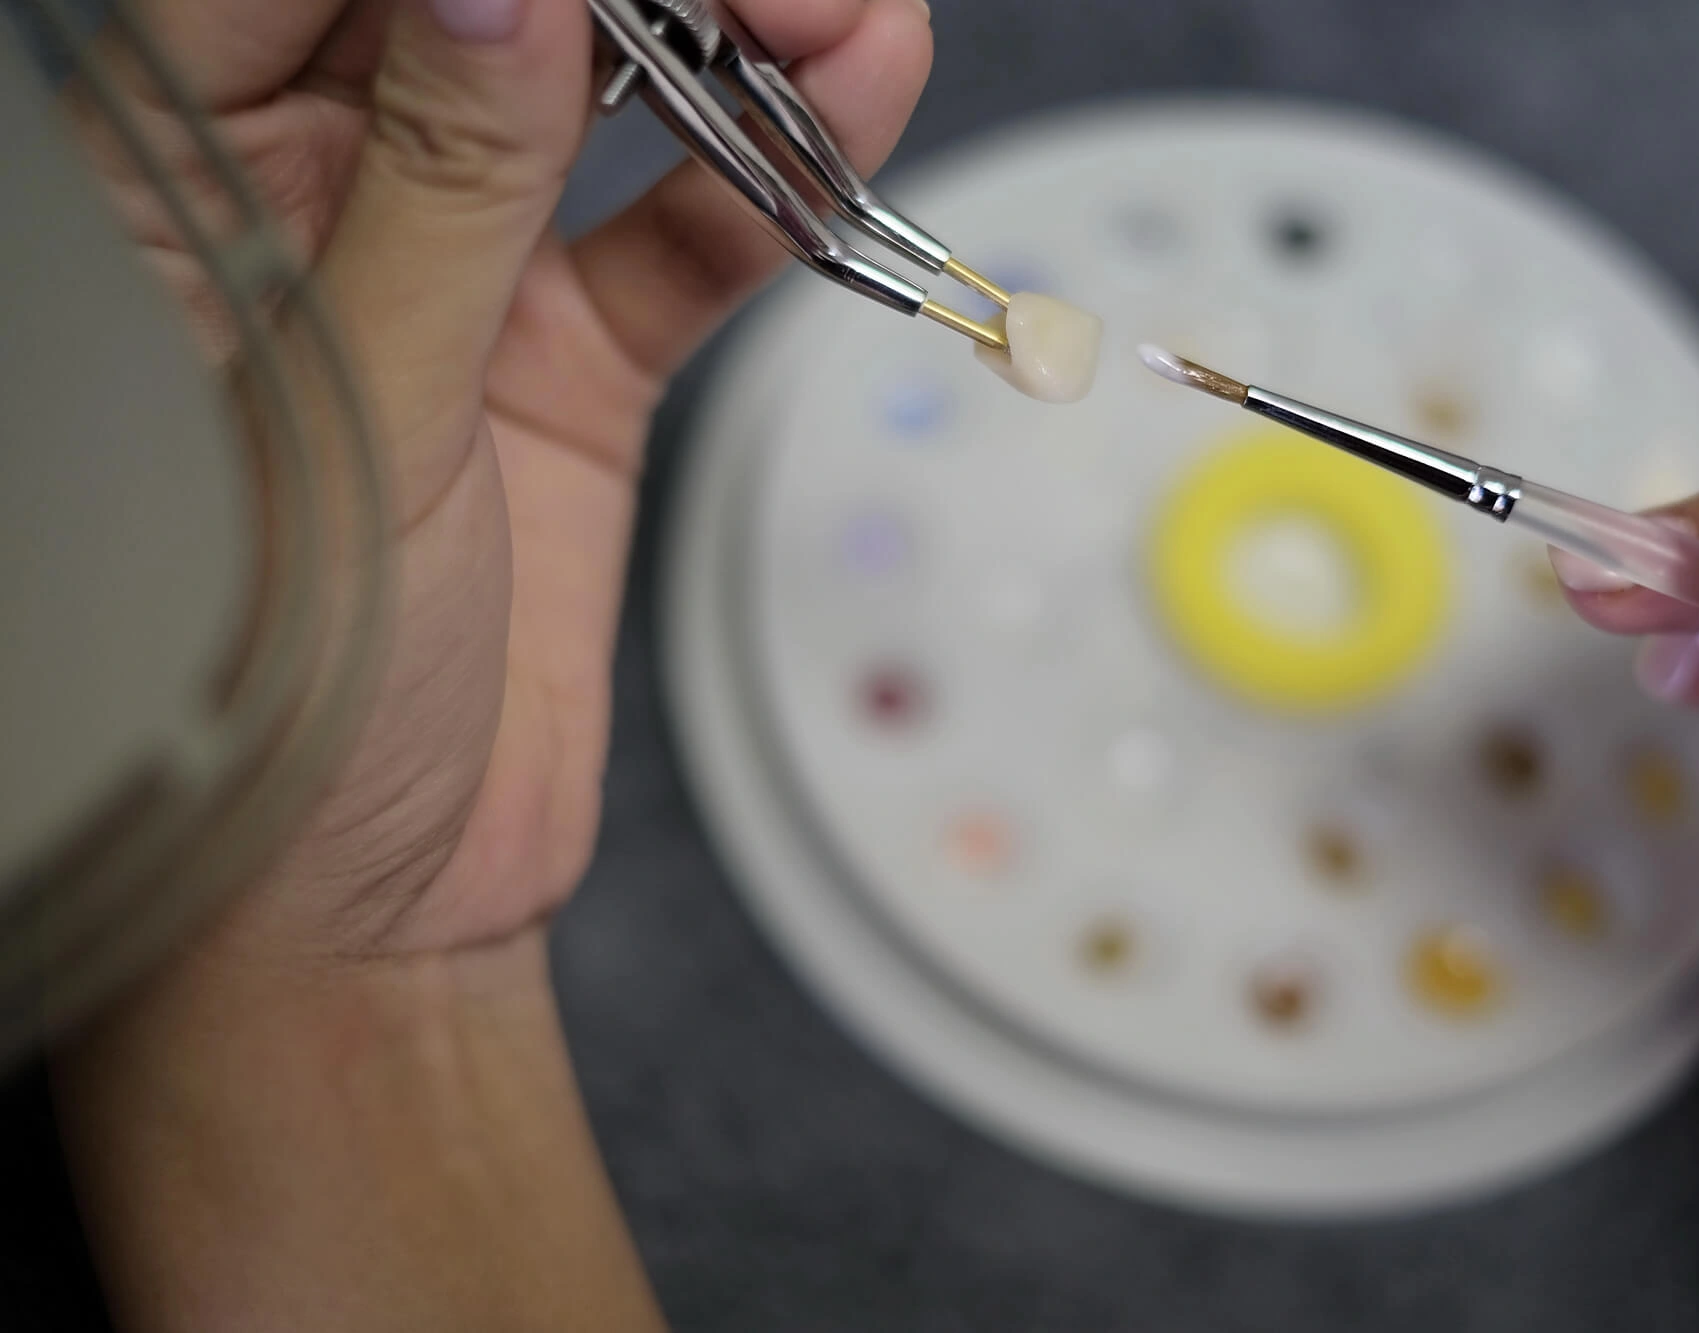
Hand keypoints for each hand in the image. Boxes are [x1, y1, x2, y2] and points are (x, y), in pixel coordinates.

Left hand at [89, 0, 932, 961]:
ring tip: (848, 20)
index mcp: (174, 192)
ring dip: (736, 52)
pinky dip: (770, 190)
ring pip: (601, 103)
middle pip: (485, 12)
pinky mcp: (568, 363)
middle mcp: (315, 206)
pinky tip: (852, 119)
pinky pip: (680, 244)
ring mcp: (457, 282)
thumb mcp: (350, 426)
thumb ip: (437, 198)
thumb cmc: (265, 705)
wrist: (368, 907)